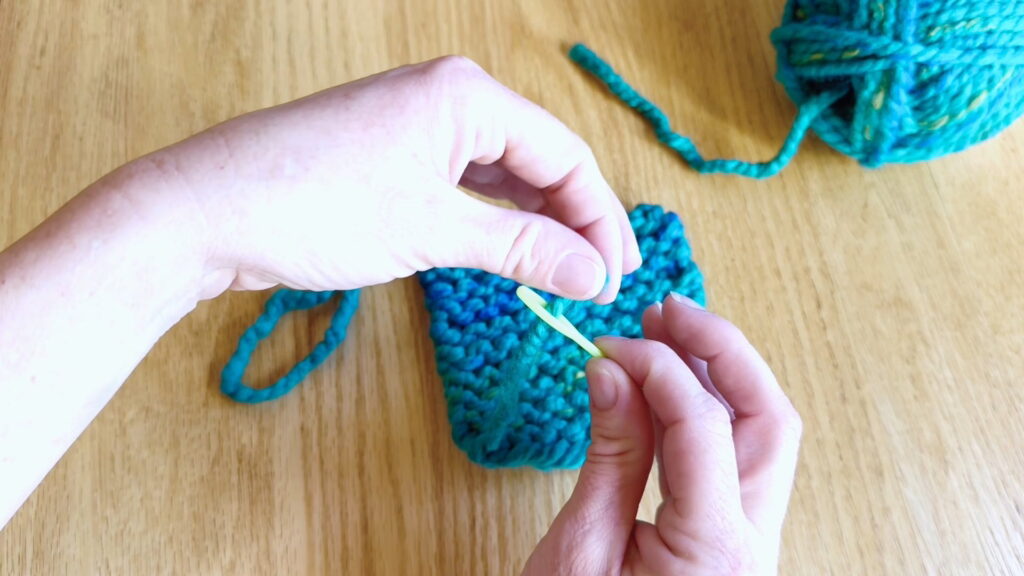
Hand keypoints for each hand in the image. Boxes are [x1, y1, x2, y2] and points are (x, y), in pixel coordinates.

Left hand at [144, 56, 640, 301]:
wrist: (202, 211)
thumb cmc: (310, 207)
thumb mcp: (430, 231)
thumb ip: (521, 249)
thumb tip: (593, 273)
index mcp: (465, 95)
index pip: (565, 155)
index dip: (600, 220)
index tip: (614, 278)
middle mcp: (445, 97)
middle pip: (539, 159)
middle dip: (574, 221)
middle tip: (598, 282)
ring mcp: (414, 124)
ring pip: (502, 173)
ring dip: (535, 223)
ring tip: (563, 273)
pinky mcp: (389, 153)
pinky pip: (463, 182)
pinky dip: (492, 219)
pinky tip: (508, 250)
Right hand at [524, 294, 802, 574]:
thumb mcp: (582, 549)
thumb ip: (610, 455)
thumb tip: (614, 370)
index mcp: (716, 551)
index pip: (705, 426)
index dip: (659, 370)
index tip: (613, 344)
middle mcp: (753, 543)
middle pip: (771, 420)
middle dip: (725, 353)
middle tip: (667, 313)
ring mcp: (750, 540)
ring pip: (764, 435)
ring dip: (721, 376)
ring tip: (664, 336)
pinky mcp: (732, 537)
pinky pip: (736, 458)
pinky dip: (706, 411)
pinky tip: (666, 387)